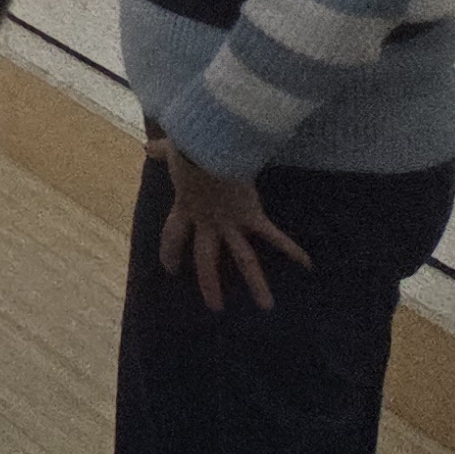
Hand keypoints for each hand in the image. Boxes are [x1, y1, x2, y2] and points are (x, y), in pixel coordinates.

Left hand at [156, 142, 312, 313]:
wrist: (211, 148)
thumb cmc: (191, 147)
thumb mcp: (172, 151)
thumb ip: (161, 152)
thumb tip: (147, 146)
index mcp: (186, 208)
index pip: (173, 235)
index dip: (170, 252)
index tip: (171, 269)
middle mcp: (208, 222)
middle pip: (206, 258)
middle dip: (210, 283)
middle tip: (215, 307)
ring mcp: (231, 223)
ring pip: (243, 259)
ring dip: (256, 282)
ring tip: (266, 305)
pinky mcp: (252, 216)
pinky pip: (273, 236)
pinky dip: (291, 248)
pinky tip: (308, 265)